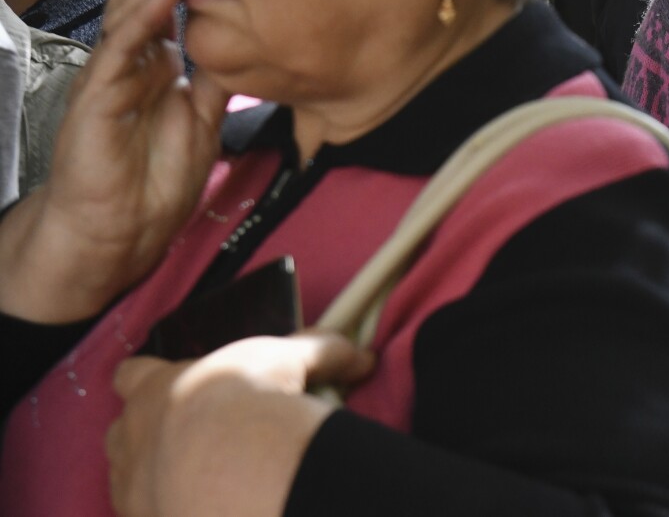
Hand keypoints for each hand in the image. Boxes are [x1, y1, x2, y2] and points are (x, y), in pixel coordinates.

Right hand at [0, 0, 228, 322]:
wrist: (120, 231)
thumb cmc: (155, 181)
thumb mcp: (205, 121)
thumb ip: (217, 81)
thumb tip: (250, 44)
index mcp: (153, 66)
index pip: (169, 9)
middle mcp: (129, 63)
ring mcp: (110, 75)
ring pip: (131, 14)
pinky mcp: (96, 96)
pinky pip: (119, 49)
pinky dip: (141, 20)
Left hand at [107, 332, 373, 516]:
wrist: (237, 469)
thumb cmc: (250, 401)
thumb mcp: (289, 360)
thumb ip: (321, 352)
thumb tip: (362, 357)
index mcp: (156, 387)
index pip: (130, 375)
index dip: (147, 379)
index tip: (173, 386)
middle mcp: (132, 435)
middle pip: (121, 432)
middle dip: (148, 437)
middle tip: (194, 441)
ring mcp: (132, 486)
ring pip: (128, 480)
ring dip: (156, 480)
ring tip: (201, 483)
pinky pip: (150, 516)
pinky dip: (171, 512)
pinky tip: (205, 509)